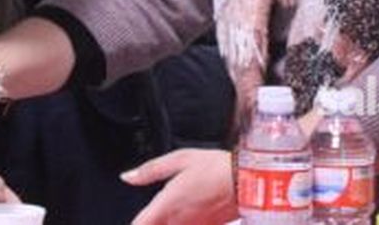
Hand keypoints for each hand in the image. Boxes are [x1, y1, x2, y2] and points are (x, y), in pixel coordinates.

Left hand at [121, 149, 237, 224]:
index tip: (136, 221)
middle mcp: (179, 221)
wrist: (251, 181)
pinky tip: (185, 216)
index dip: (136, 224)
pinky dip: (185, 224)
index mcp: (167, 203)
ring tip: (173, 211)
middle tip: (154, 215)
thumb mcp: (180, 159)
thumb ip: (150, 171)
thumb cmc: (217, 167)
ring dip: (167, 223)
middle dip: (152, 222)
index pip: (141, 224)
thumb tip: (127, 177)